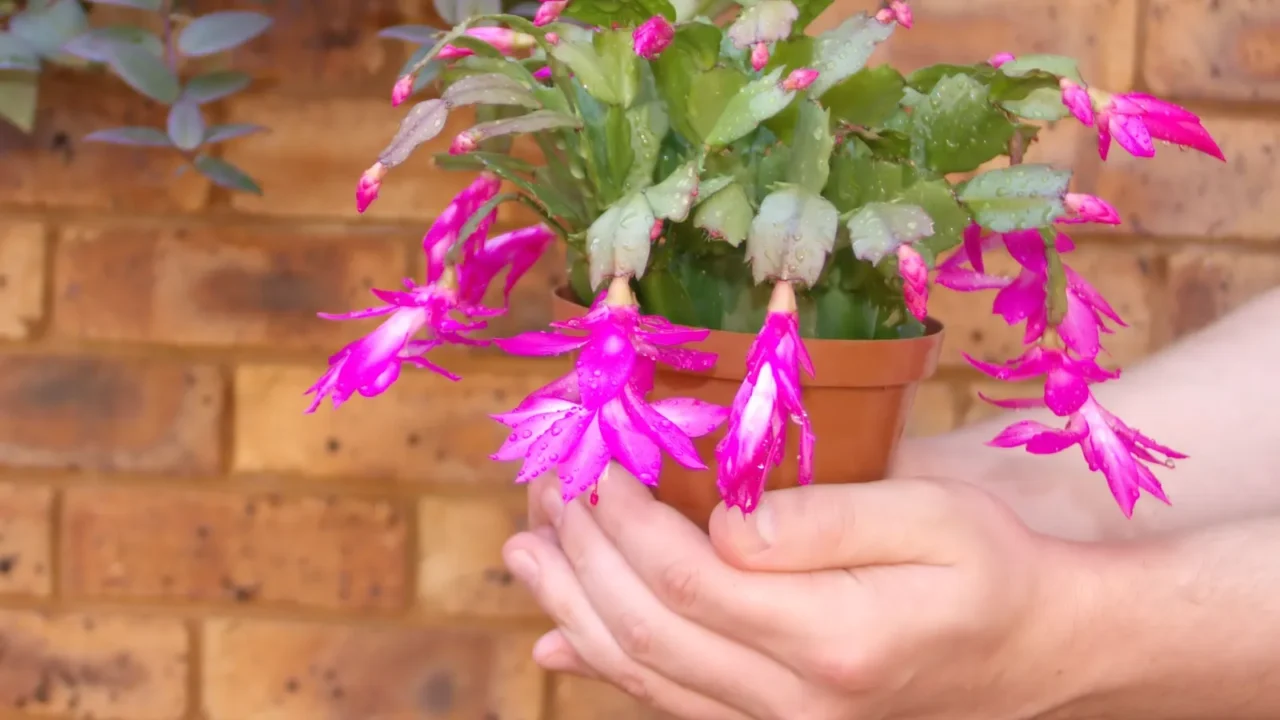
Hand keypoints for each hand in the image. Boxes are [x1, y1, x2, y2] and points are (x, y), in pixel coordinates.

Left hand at [502, 465, 1093, 719]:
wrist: (1039, 652)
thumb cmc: (993, 569)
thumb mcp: (934, 517)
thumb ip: (824, 518)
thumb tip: (722, 517)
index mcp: (833, 640)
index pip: (688, 580)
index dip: (623, 520)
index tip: (592, 461)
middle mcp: (796, 703)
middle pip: (648, 631)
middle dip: (582, 555)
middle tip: (542, 489)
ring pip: (646, 676)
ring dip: (574, 609)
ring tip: (523, 552)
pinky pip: (672, 705)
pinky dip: (607, 666)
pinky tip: (562, 638)